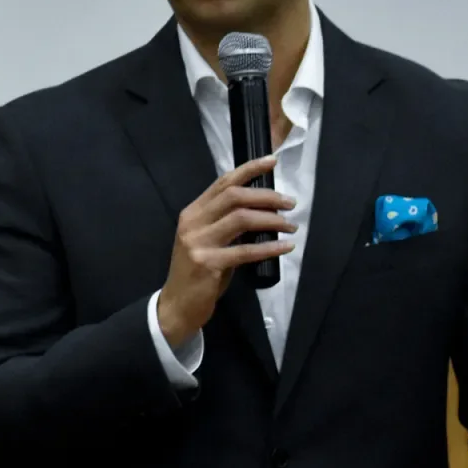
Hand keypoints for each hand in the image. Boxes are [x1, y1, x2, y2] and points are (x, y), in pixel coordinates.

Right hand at [157, 156, 296, 348]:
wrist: (177, 305)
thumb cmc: (197, 273)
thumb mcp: (207, 241)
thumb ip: (226, 224)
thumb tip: (262, 210)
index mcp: (193, 212)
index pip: (223, 183)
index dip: (249, 169)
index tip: (272, 161)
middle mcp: (193, 222)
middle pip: (235, 196)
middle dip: (267, 196)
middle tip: (290, 203)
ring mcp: (198, 243)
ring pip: (241, 219)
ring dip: (272, 220)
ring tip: (290, 226)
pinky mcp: (208, 264)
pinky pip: (246, 251)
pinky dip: (270, 247)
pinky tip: (285, 247)